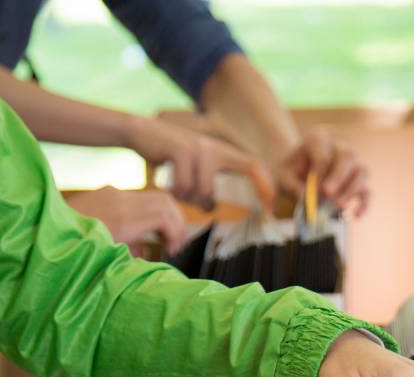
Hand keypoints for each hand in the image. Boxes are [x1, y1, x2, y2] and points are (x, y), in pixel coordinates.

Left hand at [64, 187, 185, 254]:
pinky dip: (149, 212)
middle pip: (166, 201)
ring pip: (155, 196)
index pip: (166, 216)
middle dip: (176, 223)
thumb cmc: (72, 250)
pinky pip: (139, 198)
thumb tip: (147, 256)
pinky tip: (142, 232)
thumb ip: (132, 256)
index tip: (173, 250)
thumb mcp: (107, 260)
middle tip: (174, 244)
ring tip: (161, 239)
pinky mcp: (106, 192)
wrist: (40, 229)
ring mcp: (113, 193)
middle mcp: (120, 200)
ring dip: (164, 217)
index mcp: (123, 219)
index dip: (176, 233)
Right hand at [126, 116, 273, 209]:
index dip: (264, 185)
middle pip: (209, 193)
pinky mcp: (182, 150)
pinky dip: (172, 190)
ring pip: (195, 192)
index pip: (253, 166)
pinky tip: (165, 182)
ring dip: (181, 197)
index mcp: (221, 152)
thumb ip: (204, 186)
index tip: (271, 205)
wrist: (142, 131)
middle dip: (199, 203)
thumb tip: (211, 207)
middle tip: (188, 204)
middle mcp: (213, 148)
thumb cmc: (168, 155)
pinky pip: (182, 186)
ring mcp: (198, 148)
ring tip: (172, 186)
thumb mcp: (192, 169)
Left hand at [276, 126, 369, 216]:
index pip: (324, 153)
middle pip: (348, 156)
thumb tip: (306, 196)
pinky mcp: (357, 181)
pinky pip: (367, 190)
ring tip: (338, 206)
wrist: (296, 172)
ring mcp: (351, 164)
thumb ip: (292, 184)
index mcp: (318, 140)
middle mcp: (339, 147)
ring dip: (351, 190)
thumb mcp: (283, 176)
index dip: (320, 173)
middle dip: (339, 177)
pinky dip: (364, 203)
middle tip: (327, 195)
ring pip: (361, 171)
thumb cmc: (290, 172)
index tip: (314, 190)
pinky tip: (356, 215)